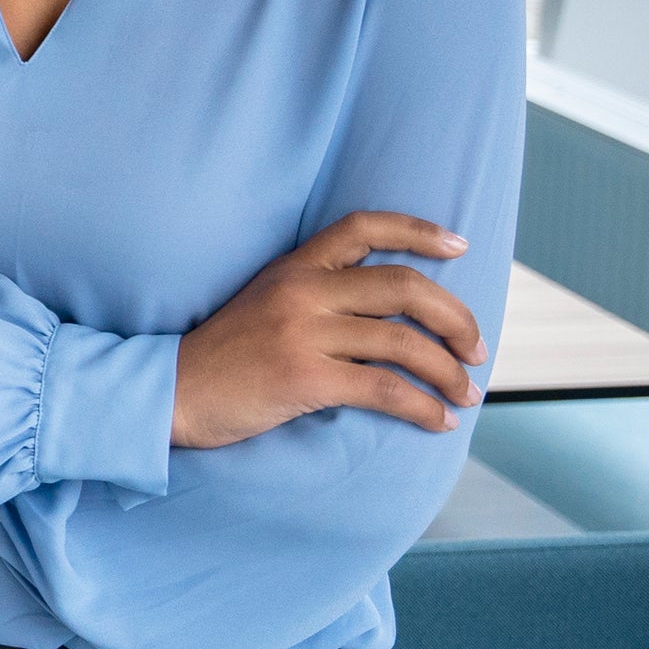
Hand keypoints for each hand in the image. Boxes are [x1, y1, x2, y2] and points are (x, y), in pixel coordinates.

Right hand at [173, 211, 485, 448]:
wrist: (171, 392)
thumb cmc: (226, 357)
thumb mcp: (265, 305)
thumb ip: (317, 298)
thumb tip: (394, 317)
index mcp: (293, 269)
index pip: (362, 228)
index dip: (418, 231)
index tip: (459, 246)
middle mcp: (301, 292)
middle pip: (404, 287)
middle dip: (457, 319)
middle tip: (477, 350)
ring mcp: (302, 333)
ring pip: (404, 342)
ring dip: (450, 372)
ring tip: (467, 394)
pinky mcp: (304, 378)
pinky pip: (386, 389)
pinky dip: (425, 408)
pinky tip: (439, 420)